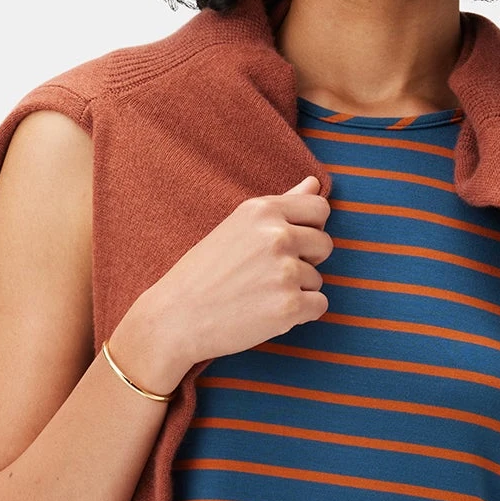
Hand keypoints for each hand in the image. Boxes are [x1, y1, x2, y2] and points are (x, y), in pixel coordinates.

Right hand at [110, 176, 331, 393]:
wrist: (175, 318)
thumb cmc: (203, 272)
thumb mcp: (238, 226)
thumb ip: (283, 203)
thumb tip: (315, 182)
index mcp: (263, 210)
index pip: (319, 208)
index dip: (309, 229)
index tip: (287, 244)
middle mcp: (277, 236)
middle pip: (324, 245)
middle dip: (306, 261)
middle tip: (267, 274)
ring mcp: (285, 271)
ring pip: (317, 279)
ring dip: (296, 290)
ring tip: (258, 295)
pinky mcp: (290, 306)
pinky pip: (319, 306)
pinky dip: (299, 314)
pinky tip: (268, 313)